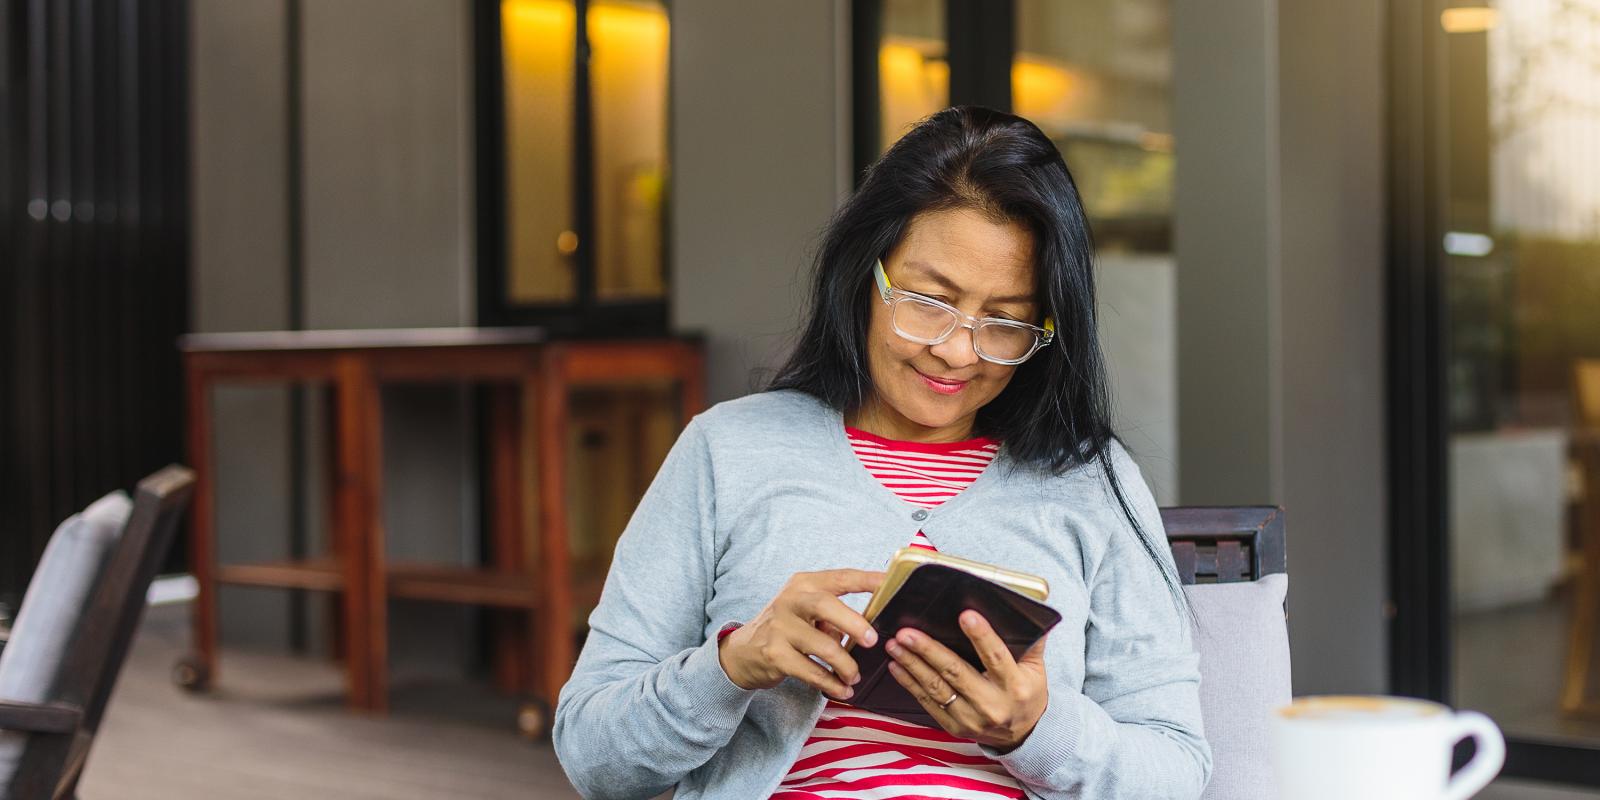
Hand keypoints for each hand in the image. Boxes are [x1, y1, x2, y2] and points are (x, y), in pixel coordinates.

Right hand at [718, 569, 884, 700]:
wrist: (743, 651)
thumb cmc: (785, 628)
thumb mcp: (805, 611)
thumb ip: (834, 614)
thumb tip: (870, 628)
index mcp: (804, 584)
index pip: (841, 577)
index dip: (869, 580)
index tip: (892, 583)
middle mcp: (790, 601)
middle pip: (825, 605)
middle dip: (853, 623)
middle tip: (872, 640)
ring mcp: (780, 627)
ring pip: (822, 645)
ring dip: (845, 664)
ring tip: (854, 675)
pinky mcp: (774, 654)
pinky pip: (810, 671)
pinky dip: (830, 683)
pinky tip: (841, 689)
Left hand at [884, 610, 1048, 750]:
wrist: (1021, 735)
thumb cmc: (1026, 693)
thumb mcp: (1035, 668)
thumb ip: (1030, 640)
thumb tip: (1021, 608)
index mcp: (1014, 686)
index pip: (995, 657)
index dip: (981, 636)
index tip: (965, 615)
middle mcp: (992, 705)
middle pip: (955, 673)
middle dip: (928, 650)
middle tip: (907, 633)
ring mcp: (971, 719)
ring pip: (936, 688)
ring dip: (912, 664)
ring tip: (895, 645)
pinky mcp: (954, 727)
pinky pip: (927, 703)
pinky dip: (909, 683)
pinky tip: (897, 665)